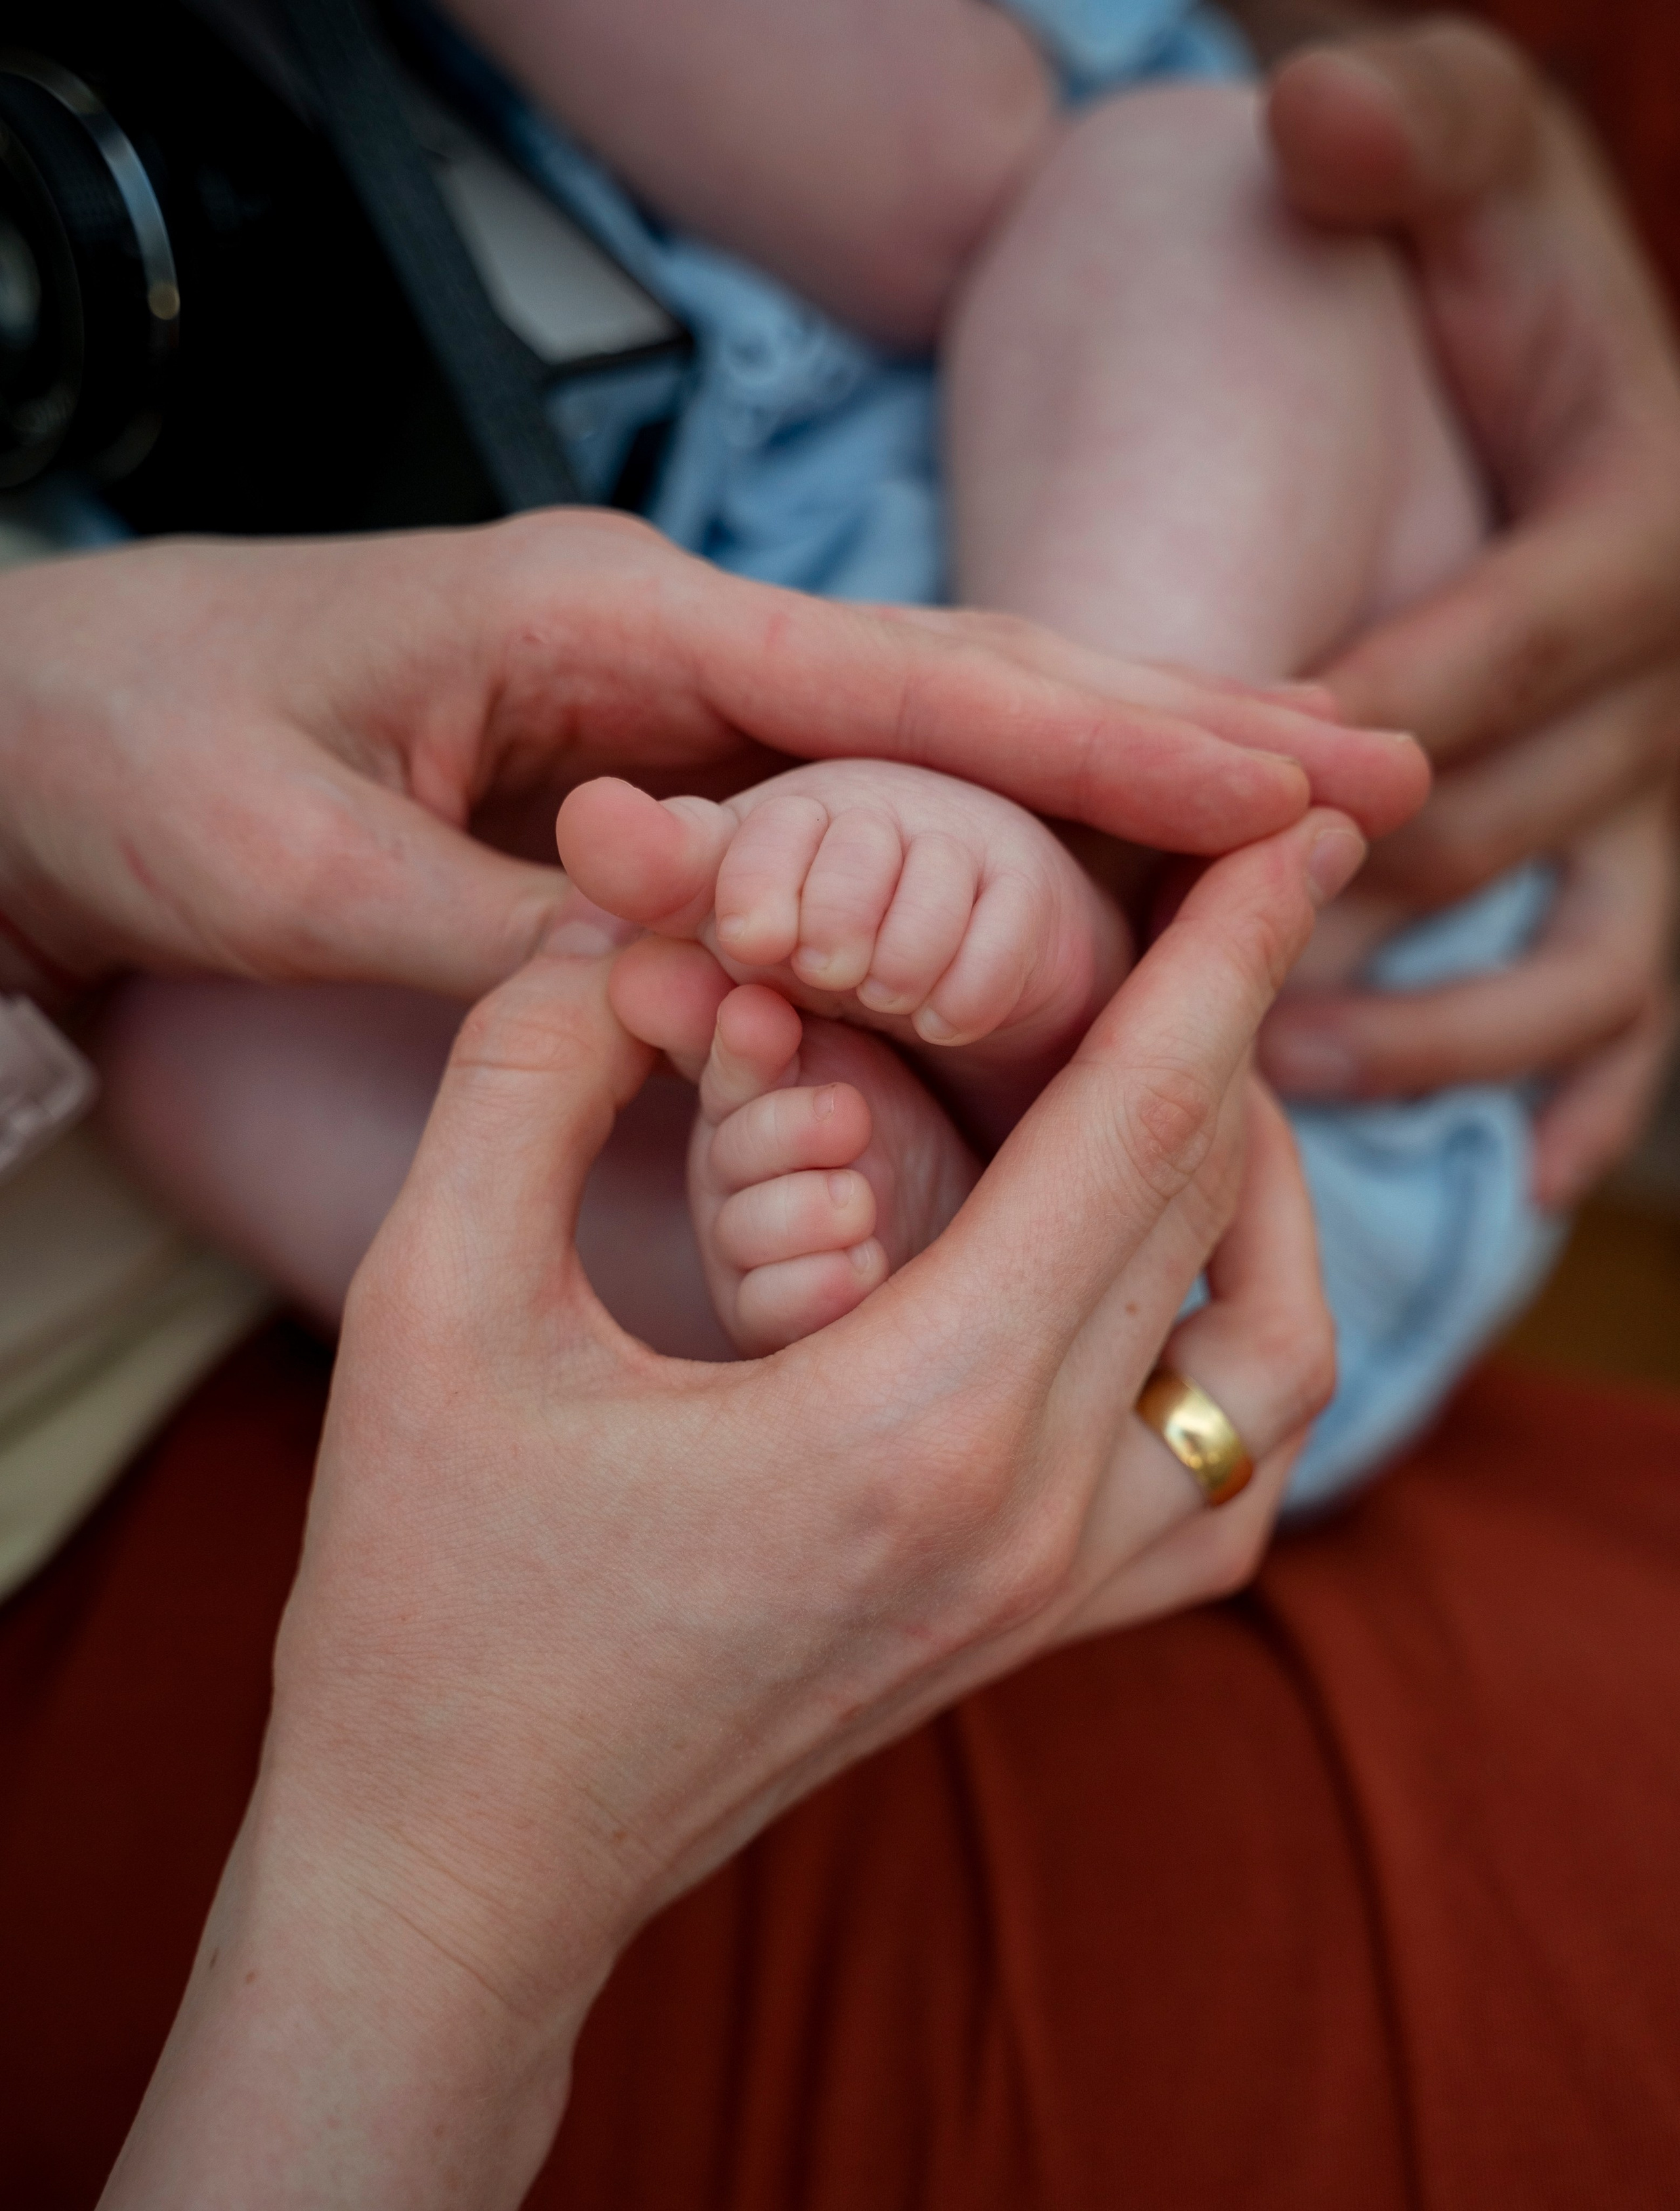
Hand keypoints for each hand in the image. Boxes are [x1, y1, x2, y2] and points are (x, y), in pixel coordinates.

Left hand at [0, 515, 1419, 1007]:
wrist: (35, 727)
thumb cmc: (146, 757)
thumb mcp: (306, 866)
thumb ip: (516, 932)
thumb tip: (697, 981)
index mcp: (608, 626)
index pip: (908, 683)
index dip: (1105, 743)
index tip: (1282, 781)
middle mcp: (670, 650)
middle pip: (971, 683)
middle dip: (1176, 736)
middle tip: (1384, 777)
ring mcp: (671, 707)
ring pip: (936, 741)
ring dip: (1113, 786)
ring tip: (1299, 824)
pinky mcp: (654, 771)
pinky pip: (855, 804)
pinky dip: (991, 837)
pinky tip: (1094, 881)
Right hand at [103, 806, 1363, 2203]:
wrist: (461, 1862)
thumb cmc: (427, 1604)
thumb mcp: (436, 1307)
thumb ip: (527, 1077)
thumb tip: (617, 928)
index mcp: (911, 1420)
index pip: (1134, 1129)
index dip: (1221, 957)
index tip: (1289, 833)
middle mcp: (1032, 1514)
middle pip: (1212, 1213)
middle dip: (1236, 1024)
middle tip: (1215, 896)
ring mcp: (1054, 1596)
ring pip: (1268, 1364)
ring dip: (1261, 1196)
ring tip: (1196, 1077)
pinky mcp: (1033, 1639)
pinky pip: (1225, 1493)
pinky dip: (1240, 1361)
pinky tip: (1164, 1287)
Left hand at [1256, 18, 1679, 1201]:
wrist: (1535, 341)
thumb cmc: (1481, 266)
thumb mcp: (1454, 160)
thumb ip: (1403, 131)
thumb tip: (1311, 105)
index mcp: (1636, 525)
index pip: (1497, 644)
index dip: (1364, 719)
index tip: (1217, 792)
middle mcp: (1675, 681)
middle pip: (1503, 821)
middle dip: (1346, 895)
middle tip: (1184, 963)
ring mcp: (1665, 793)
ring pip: (1583, 950)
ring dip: (1446, 1026)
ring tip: (1294, 1071)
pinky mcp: (1644, 864)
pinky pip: (1635, 1003)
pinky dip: (1581, 1088)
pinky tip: (1520, 1177)